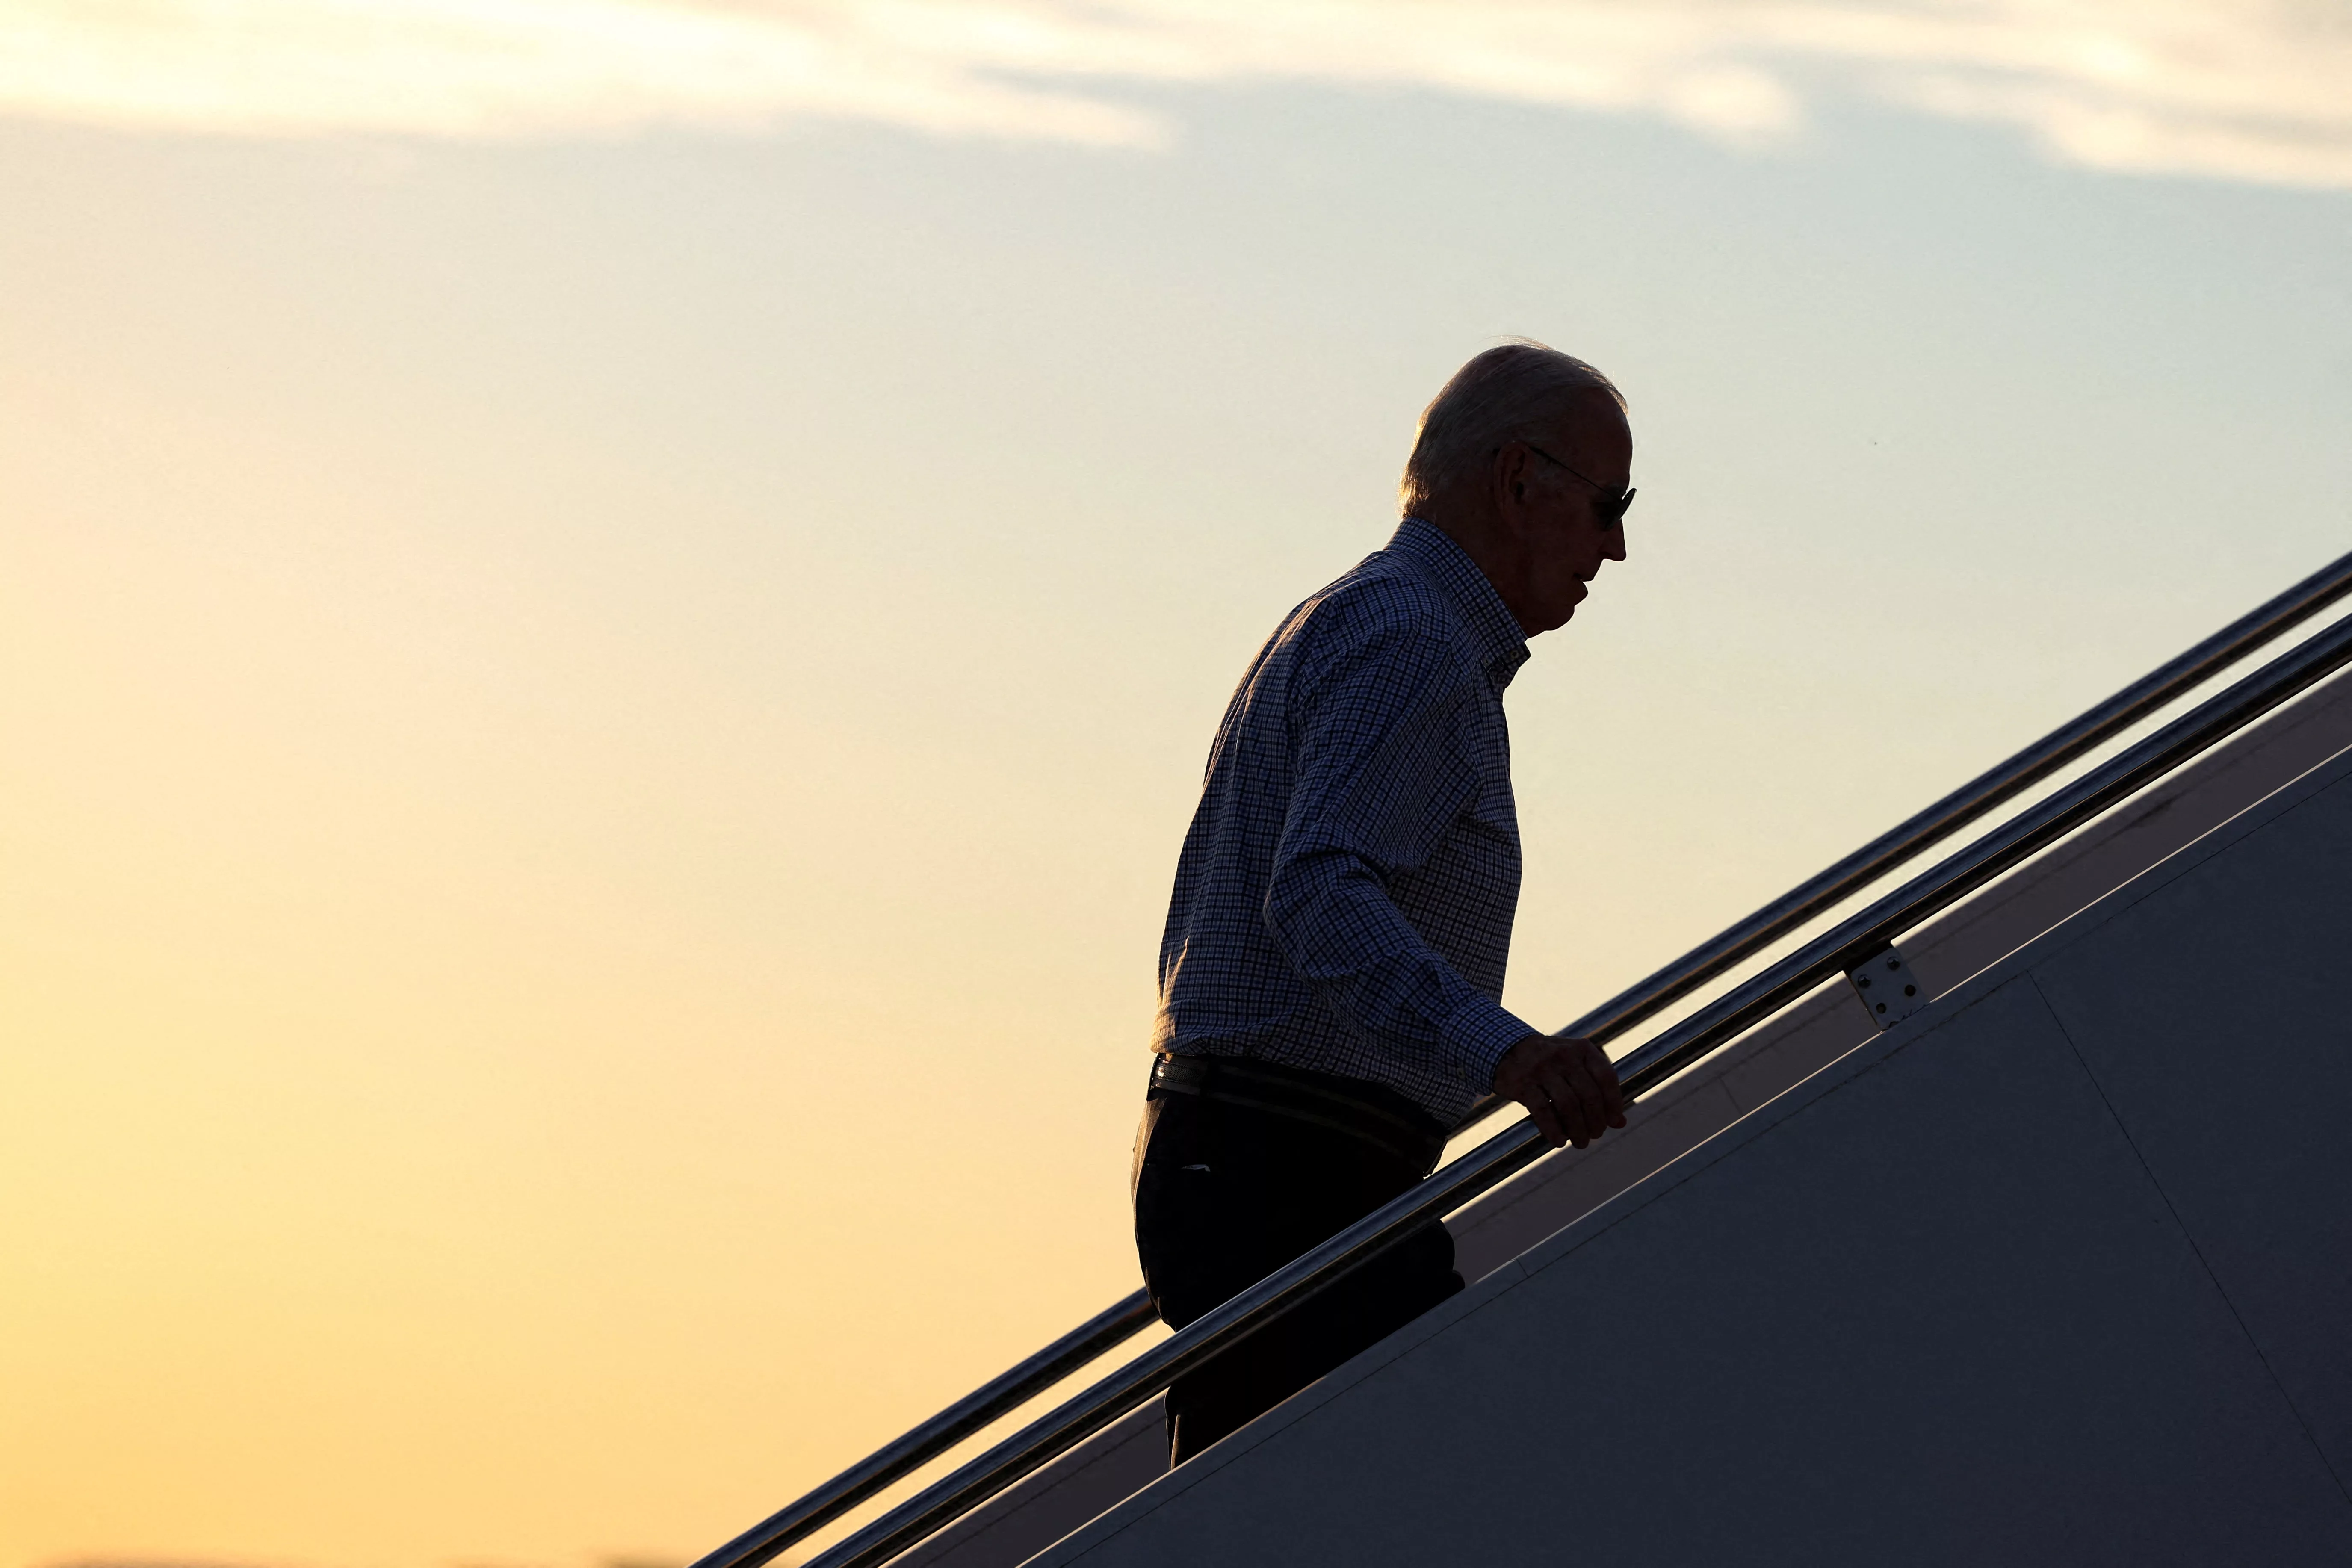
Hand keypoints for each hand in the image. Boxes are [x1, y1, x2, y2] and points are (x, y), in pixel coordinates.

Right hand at [1491, 1033, 1625, 1149]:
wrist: (1505, 1049)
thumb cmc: (1549, 1064)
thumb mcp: (1575, 1066)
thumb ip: (1598, 1090)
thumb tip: (1620, 1123)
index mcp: (1582, 1049)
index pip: (1606, 1078)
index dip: (1614, 1103)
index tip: (1613, 1122)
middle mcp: (1564, 1056)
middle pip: (1589, 1095)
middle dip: (1596, 1121)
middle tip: (1595, 1135)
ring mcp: (1542, 1068)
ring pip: (1568, 1105)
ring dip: (1578, 1130)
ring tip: (1580, 1143)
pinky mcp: (1523, 1083)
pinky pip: (1542, 1111)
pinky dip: (1553, 1130)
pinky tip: (1558, 1142)